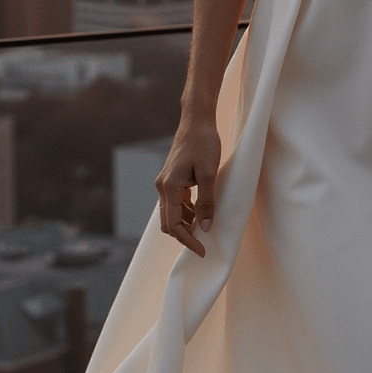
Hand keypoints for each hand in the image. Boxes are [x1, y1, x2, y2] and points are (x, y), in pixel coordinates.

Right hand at [155, 117, 221, 255]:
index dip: (187, 241)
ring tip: (205, 229)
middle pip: (168, 223)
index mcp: (169, 187)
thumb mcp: (209, 174)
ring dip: (186, 225)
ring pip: (171, 214)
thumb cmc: (204, 144)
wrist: (196, 122)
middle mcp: (162, 187)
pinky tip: (200, 213)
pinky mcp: (171, 179)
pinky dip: (186, 213)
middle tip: (203, 245)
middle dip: (184, 236)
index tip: (202, 250)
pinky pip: (175, 203)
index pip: (173, 225)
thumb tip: (205, 227)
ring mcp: (165, 183)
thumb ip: (206, 202)